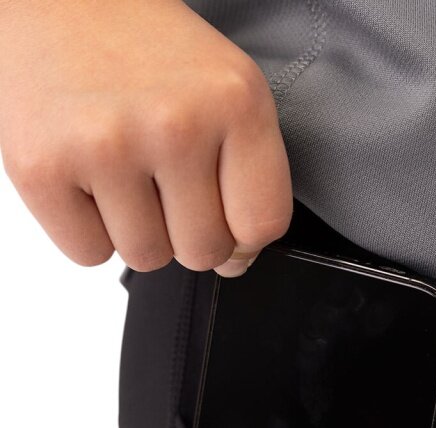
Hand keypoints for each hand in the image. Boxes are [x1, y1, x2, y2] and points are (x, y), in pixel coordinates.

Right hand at [0, 0, 292, 276]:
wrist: (53, 0)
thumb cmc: (146, 49)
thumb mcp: (227, 89)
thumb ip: (250, 175)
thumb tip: (238, 261)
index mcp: (237, 103)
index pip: (262, 224)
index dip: (245, 237)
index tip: (226, 219)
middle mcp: (175, 124)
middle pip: (204, 253)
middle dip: (187, 232)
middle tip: (164, 181)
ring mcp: (106, 146)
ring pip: (147, 258)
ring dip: (138, 230)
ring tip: (124, 171)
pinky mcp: (41, 167)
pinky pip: (89, 254)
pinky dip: (90, 230)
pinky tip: (88, 178)